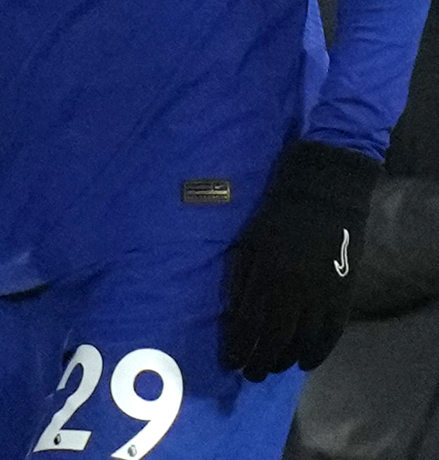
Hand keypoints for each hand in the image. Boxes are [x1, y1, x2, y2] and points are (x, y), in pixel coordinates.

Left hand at [221, 139, 381, 380]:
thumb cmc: (276, 218)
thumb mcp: (247, 246)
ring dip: (285, 360)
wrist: (323, 198)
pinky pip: (331, 335)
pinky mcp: (344, 297)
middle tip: (249, 374)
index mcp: (265, 276)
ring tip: (271, 367)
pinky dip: (318, 353)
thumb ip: (240, 282)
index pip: (248, 325)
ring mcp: (322, 297)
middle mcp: (295, 292)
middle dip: (259, 361)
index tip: (229, 363)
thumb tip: (234, 317)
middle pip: (276, 340)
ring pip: (304, 343)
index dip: (238, 348)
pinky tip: (304, 362)